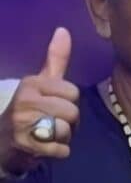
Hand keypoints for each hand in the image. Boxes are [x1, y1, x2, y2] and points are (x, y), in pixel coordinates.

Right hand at [0, 28, 78, 176]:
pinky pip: (61, 149)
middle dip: (68, 122)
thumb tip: (64, 30)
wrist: (3, 143)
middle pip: (72, 112)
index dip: (69, 104)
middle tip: (51, 124)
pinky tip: (44, 147)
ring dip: (62, 138)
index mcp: (31, 83)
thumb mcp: (40, 83)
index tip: (53, 106)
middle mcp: (25, 99)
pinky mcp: (26, 144)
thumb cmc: (29, 111)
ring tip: (47, 135)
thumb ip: (55, 60)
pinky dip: (58, 152)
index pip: (72, 93)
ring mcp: (23, 122)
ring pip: (66, 130)